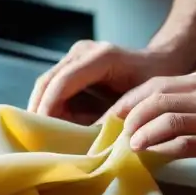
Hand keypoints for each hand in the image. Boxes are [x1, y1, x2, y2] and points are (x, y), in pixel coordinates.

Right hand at [28, 41, 183, 124]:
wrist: (160, 61)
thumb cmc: (155, 82)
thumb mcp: (138, 103)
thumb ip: (112, 119)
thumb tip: (86, 143)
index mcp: (101, 57)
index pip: (64, 81)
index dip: (49, 106)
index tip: (42, 130)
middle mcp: (84, 51)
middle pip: (48, 81)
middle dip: (39, 110)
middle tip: (34, 138)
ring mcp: (76, 55)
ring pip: (46, 84)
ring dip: (41, 109)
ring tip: (40, 135)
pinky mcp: (72, 64)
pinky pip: (54, 86)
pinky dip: (50, 106)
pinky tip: (51, 126)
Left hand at [107, 72, 195, 166]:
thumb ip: (188, 98)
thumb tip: (150, 111)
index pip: (155, 85)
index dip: (130, 100)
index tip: (113, 115)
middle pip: (157, 100)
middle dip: (131, 117)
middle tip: (116, 132)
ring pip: (169, 120)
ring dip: (144, 133)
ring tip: (130, 145)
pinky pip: (188, 143)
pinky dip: (164, 149)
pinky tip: (152, 155)